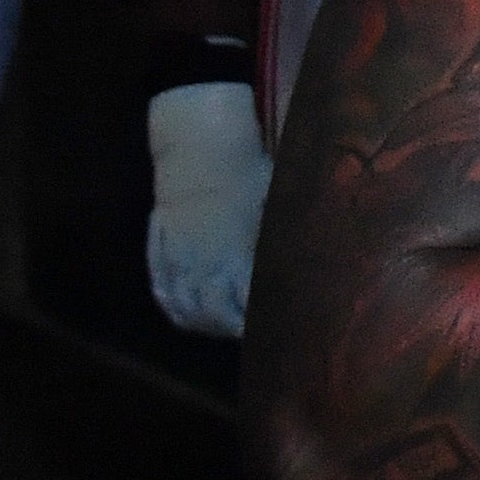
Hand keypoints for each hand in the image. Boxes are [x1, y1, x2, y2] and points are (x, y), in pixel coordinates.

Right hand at [145, 79, 270, 337]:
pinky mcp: (159, 250)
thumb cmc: (248, 174)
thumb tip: (320, 267)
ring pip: (185, 308)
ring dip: (203, 323)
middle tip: (253, 333)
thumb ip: (289, 244)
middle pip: (214, 316)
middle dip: (233, 328)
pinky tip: (187, 313)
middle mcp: (203, 266)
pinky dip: (174, 306)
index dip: (260, 323)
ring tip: (221, 328)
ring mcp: (177, 259)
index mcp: (235, 259)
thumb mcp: (277, 208)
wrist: (201, 147)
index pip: (246, 308)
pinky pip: (162, 289)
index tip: (276, 328)